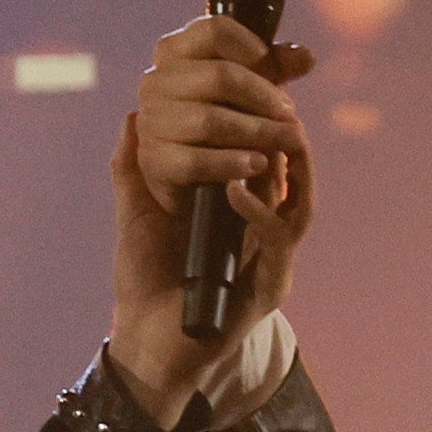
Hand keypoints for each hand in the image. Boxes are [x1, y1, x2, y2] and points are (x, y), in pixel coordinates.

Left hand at [108, 15, 319, 420]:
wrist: (145, 348)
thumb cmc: (146, 285)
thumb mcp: (137, 214)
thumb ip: (137, 168)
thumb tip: (131, 116)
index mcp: (242, 213)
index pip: (271, 160)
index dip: (271, 121)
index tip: (260, 84)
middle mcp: (264, 235)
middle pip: (298, 177)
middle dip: (291, 135)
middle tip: (278, 99)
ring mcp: (269, 263)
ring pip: (301, 207)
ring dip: (290, 168)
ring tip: (275, 135)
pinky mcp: (265, 292)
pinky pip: (276, 242)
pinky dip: (258, 210)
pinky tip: (235, 186)